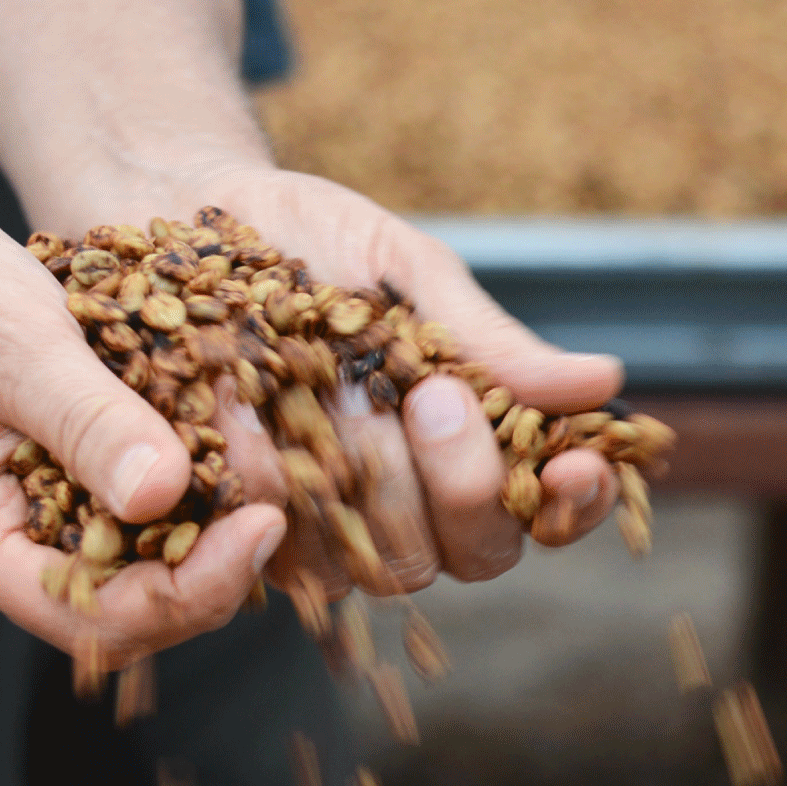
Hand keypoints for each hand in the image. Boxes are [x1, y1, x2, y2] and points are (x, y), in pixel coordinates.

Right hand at [0, 176, 286, 663]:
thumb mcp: (10, 342)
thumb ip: (85, 419)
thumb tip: (166, 494)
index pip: (93, 616)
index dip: (188, 591)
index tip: (259, 526)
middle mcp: (5, 550)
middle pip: (128, 609)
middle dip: (211, 572)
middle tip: (281, 506)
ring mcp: (35, 520)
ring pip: (141, 567)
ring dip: (208, 534)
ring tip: (270, 481)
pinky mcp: (64, 482)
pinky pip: (137, 512)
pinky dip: (189, 488)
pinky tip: (236, 449)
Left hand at [187, 164, 626, 598]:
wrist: (184, 220)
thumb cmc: (313, 244)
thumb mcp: (406, 270)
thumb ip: (488, 339)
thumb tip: (602, 382)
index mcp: (473, 448)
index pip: (548, 511)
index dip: (573, 504)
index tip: (572, 464)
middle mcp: (414, 507)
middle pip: (475, 553)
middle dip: (464, 483)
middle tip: (434, 397)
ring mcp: (335, 531)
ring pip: (387, 564)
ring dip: (379, 490)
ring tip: (349, 399)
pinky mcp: (251, 536)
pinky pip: (285, 547)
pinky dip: (280, 486)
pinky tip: (262, 425)